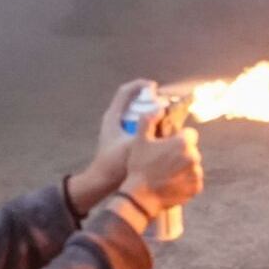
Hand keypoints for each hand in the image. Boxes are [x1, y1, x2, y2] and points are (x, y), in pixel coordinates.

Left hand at [66, 80, 153, 213]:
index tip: (155, 87)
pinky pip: (138, 125)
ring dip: (151, 112)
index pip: (125, 91)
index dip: (140, 85)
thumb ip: (148, 130)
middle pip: (132, 101)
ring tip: (166, 115)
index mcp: (113, 116)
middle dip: (149, 99)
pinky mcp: (123, 140)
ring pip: (137, 113)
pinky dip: (149, 124)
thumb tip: (164, 117)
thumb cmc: (113, 163)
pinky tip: (161, 132)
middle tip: (165, 102)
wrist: (101, 183)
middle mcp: (115, 120)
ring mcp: (118, 130)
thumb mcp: (132, 144)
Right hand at [119, 124, 203, 219]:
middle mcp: (194, 157)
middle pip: (191, 150)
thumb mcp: (140, 140)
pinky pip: (194, 181)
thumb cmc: (139, 167)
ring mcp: (197, 174)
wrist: (140, 197)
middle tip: (165, 162)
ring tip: (168, 174)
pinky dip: (186, 182)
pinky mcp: (196, 188)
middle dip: (181, 154)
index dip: (178, 139)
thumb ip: (149, 120)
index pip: (190, 134)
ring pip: (193, 166)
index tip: (168, 146)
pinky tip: (172, 183)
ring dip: (184, 168)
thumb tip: (160, 109)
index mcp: (183, 143)